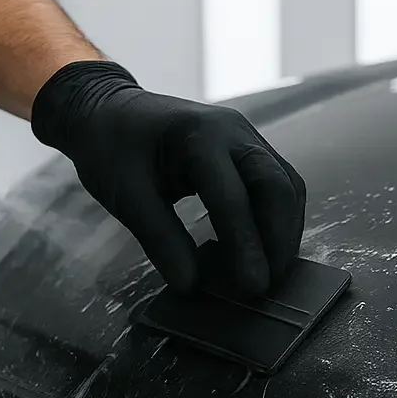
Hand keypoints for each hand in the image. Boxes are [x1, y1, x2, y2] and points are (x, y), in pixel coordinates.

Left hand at [31, 60, 305, 294]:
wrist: (110, 110)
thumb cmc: (111, 148)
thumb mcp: (127, 196)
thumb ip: (161, 239)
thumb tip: (190, 285)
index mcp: (199, 135)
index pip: (233, 196)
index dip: (246, 244)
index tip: (252, 287)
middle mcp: (234, 131)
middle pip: (277, 186)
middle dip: (278, 240)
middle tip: (268, 285)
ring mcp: (247, 136)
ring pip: (286, 185)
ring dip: (284, 231)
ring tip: (272, 273)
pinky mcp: (250, 148)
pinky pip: (279, 183)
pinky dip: (279, 218)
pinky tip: (267, 247)